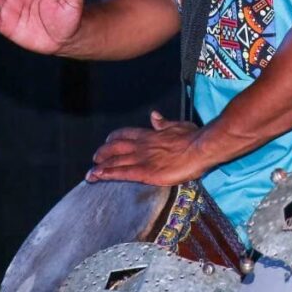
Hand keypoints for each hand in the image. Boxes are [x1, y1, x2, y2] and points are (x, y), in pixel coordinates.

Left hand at [87, 111, 205, 184]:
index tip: (107, 142)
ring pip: (115, 161)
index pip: (126, 134)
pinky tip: (98, 177)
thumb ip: (163, 123)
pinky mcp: (145, 172)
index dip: (114, 139)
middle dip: (103, 153)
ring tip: (90, 173)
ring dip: (101, 167)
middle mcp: (142, 146)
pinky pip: (122, 173)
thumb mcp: (178, 125)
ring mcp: (142, 159)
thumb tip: (154, 115)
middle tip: (95, 159)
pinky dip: (108, 174)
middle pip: (115, 147)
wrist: (201, 148)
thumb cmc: (194, 137)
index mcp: (151, 135)